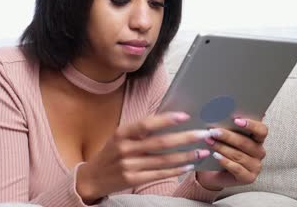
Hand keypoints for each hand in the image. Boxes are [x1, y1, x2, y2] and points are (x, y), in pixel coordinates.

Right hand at [76, 112, 213, 203]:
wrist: (92, 177)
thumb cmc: (110, 154)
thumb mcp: (119, 137)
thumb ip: (139, 129)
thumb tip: (167, 118)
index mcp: (122, 133)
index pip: (146, 123)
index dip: (166, 119)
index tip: (185, 116)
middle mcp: (125, 149)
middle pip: (160, 143)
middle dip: (185, 138)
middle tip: (204, 134)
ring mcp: (129, 166)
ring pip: (164, 160)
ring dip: (186, 155)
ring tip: (202, 151)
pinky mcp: (133, 180)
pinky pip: (159, 174)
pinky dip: (176, 170)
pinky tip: (188, 166)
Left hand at [196, 118, 267, 190]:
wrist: (212, 171)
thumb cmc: (220, 148)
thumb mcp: (223, 135)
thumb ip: (227, 124)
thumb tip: (222, 110)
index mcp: (257, 139)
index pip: (262, 130)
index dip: (251, 125)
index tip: (236, 120)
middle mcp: (259, 152)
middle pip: (247, 143)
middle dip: (228, 136)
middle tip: (213, 131)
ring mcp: (255, 166)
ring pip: (239, 155)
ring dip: (222, 147)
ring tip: (209, 141)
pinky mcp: (249, 178)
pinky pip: (237, 168)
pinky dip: (225, 161)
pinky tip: (215, 156)